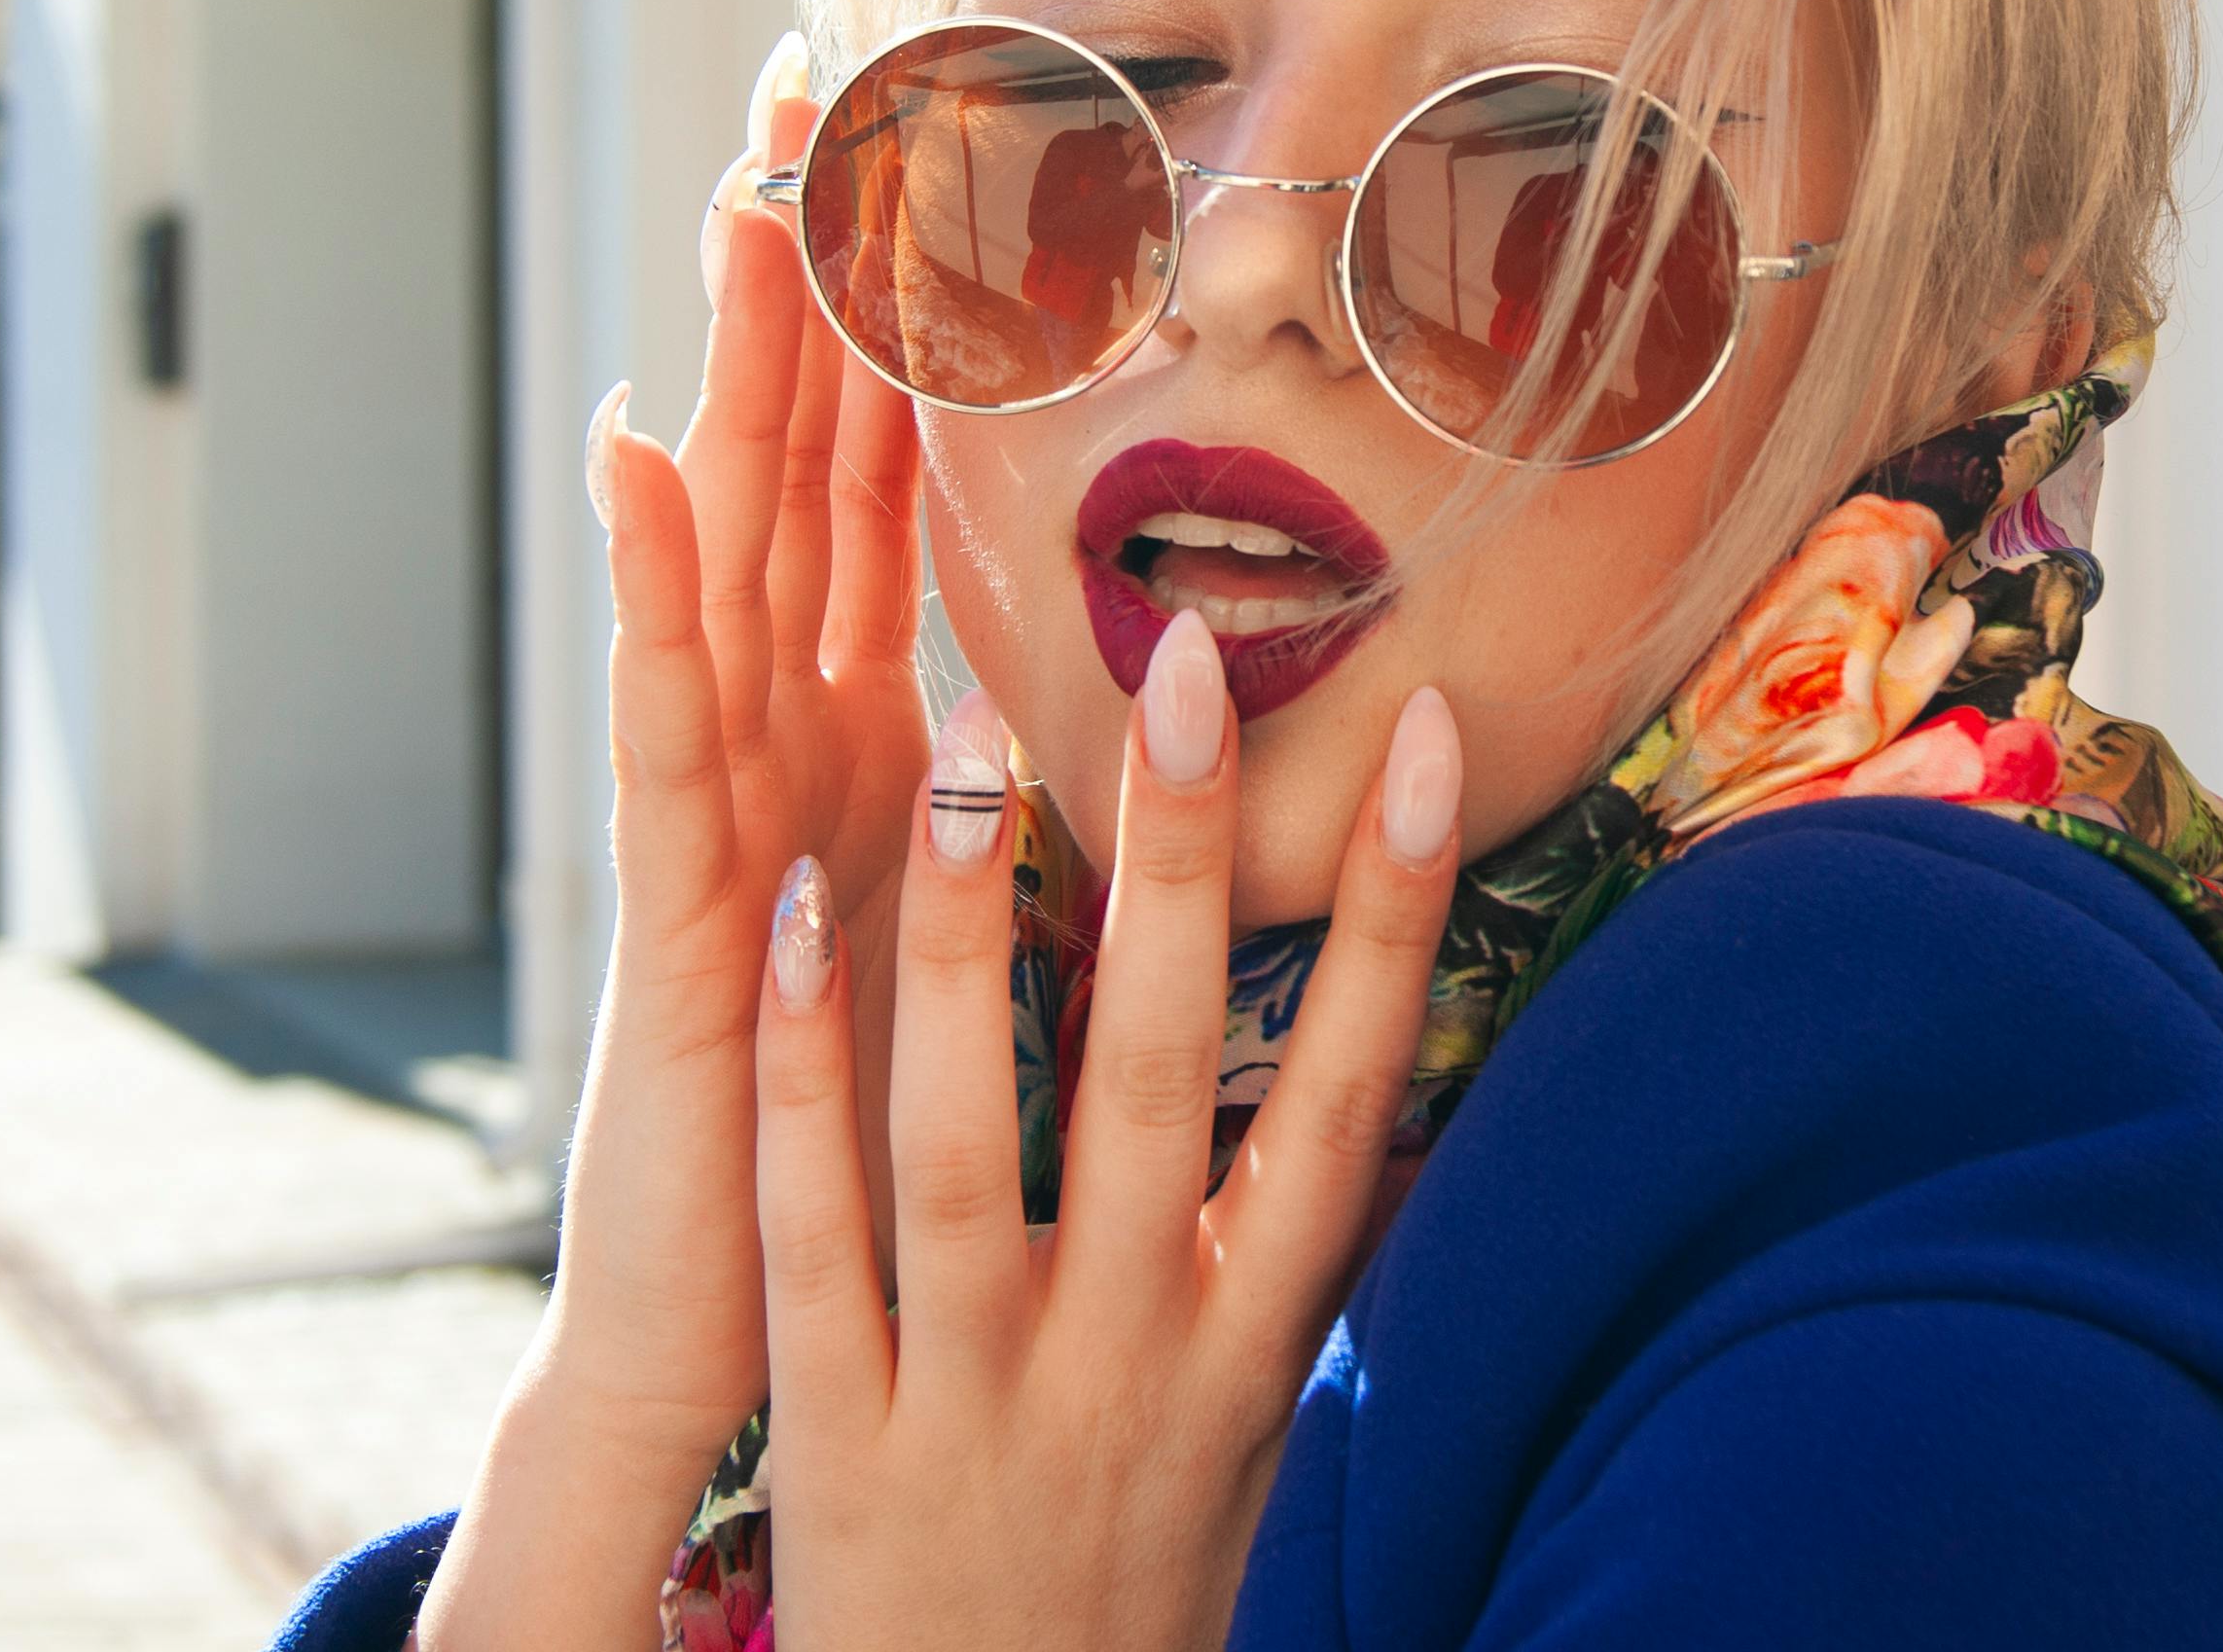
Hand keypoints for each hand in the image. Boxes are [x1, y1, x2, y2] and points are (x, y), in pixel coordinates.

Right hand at [420, 58, 933, 1648]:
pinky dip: (643, 581)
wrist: (760, 1334)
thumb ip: (1051, 800)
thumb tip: (1169, 684)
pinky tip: (632, 450)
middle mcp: (782, 738)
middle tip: (808, 81)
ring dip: (726, 364)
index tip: (933, 144)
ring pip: (724, 546)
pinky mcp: (679, 900)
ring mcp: (717, 805)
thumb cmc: (883, 1143)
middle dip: (805, 276)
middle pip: (795, 465)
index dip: (904, 317)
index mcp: (869, 732)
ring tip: (731, 197)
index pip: (884, 482)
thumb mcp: (996, 935)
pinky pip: (662, 719)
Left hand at [752, 611, 1465, 1650]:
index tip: (1430, 739)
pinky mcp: (835, 1436)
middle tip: (1187, 663)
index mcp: (1255, 1345)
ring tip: (969, 739)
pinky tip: (791, 921)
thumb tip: (1407, 1071)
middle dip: (1183, 864)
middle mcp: (1133, 1355)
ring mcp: (975, 1391)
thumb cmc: (1144, 1587)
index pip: (1356, 1098)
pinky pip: (808, 1230)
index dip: (1397, 917)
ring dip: (971, 933)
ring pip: (968, 1135)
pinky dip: (799, 1075)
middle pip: (1168, 1076)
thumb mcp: (1266, 1436)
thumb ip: (1307, 1261)